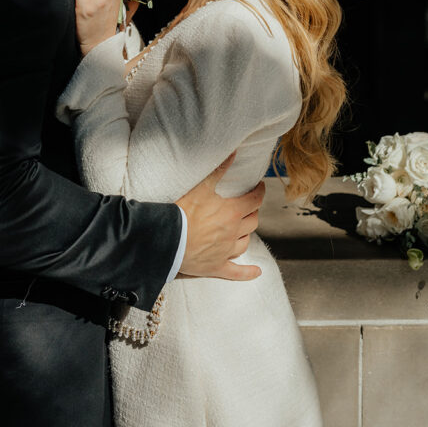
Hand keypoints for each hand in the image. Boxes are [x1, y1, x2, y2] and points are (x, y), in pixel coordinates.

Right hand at [176, 158, 264, 281]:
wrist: (168, 240)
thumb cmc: (183, 212)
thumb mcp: (201, 187)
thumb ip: (218, 170)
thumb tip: (233, 154)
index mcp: (232, 212)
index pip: (254, 200)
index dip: (259, 192)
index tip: (259, 187)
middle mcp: (233, 232)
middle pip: (252, 222)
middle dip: (253, 212)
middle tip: (249, 206)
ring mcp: (226, 252)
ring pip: (245, 243)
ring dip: (247, 234)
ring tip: (244, 228)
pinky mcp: (217, 266)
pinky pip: (236, 272)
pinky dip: (247, 273)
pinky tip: (256, 272)